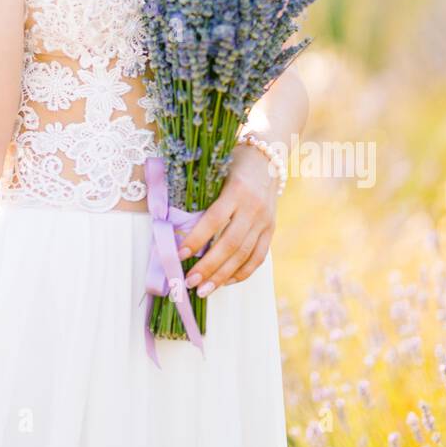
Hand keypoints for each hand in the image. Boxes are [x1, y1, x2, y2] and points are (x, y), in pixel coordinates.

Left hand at [175, 142, 277, 296]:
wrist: (268, 157)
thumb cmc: (232, 161)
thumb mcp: (216, 171)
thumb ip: (202, 195)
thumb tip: (174, 223)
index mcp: (236, 190)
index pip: (214, 219)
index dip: (196, 239)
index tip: (179, 254)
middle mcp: (253, 207)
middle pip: (230, 243)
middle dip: (209, 266)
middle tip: (189, 282)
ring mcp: (265, 220)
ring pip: (244, 255)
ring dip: (223, 276)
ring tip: (204, 290)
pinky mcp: (271, 229)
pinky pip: (258, 257)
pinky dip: (242, 272)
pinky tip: (226, 282)